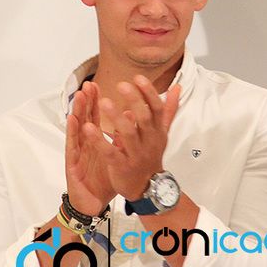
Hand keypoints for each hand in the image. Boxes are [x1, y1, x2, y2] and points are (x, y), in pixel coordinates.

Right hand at [65, 81, 115, 215]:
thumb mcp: (117, 156)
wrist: (93, 203)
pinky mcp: (72, 163)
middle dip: (87, 101)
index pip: (96, 116)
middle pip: (85, 118)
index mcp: (95, 140)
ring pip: (77, 127)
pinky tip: (72, 119)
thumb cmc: (102, 179)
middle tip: (88, 84)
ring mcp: (78, 152)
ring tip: (80, 95)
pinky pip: (73, 145)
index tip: (98, 85)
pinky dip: (72, 131)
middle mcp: (85, 143)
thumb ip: (123, 136)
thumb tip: (132, 115)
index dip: (96, 101)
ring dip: (78, 110)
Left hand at [97, 76, 180, 200]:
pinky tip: (89, 127)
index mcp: (157, 131)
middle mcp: (149, 141)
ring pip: (128, 134)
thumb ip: (168, 109)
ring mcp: (136, 155)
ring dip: (116, 117)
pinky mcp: (121, 166)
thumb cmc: (151, 155)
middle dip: (134, 100)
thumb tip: (177, 87)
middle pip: (144, 118)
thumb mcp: (162, 133)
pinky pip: (110, 152)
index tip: (138, 78)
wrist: (148, 188)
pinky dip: (99, 140)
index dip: (149, 93)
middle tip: (122, 85)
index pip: (157, 109)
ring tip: (104, 102)